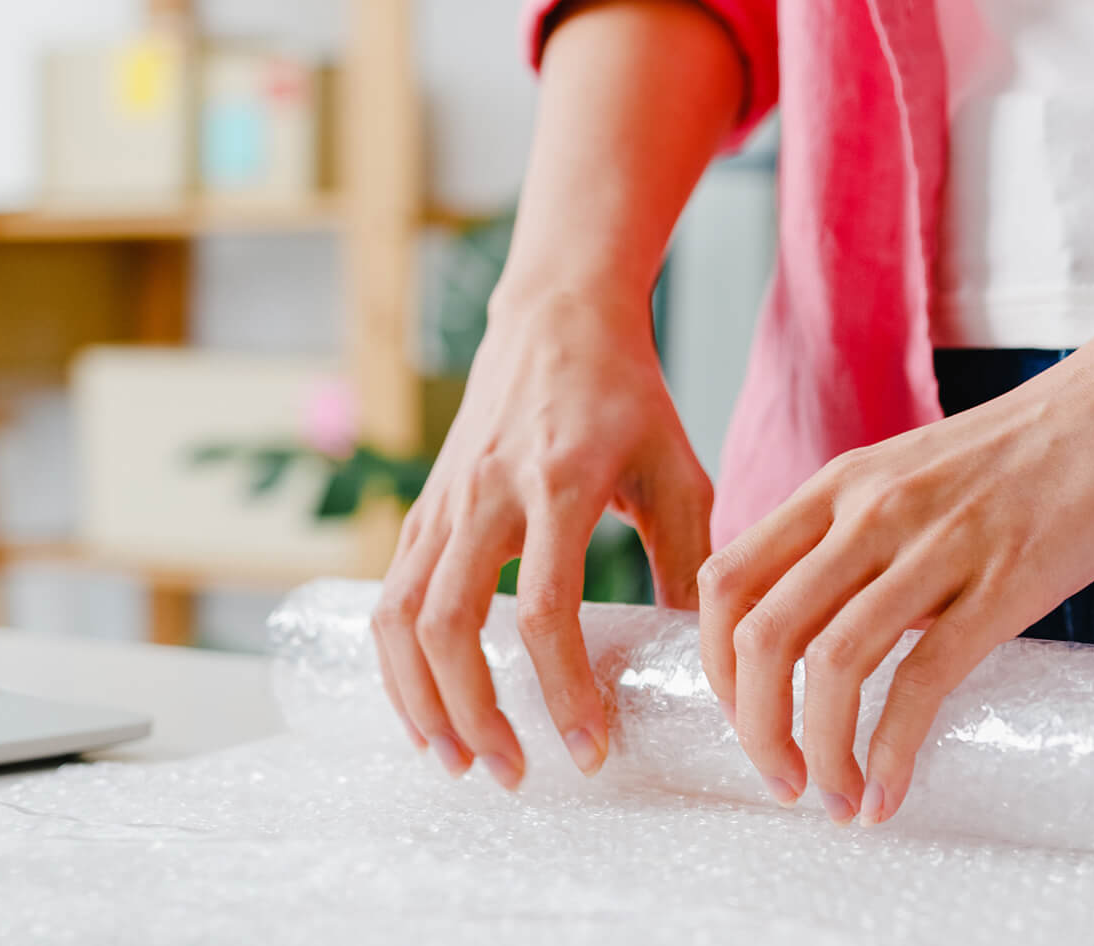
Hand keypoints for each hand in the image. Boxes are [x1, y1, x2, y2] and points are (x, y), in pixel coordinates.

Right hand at [373, 292, 712, 788]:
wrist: (558, 318)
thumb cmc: (628, 398)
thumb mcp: (679, 471)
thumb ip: (690, 562)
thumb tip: (705, 660)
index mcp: (561, 482)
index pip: (544, 610)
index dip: (562, 691)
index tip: (590, 750)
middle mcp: (488, 492)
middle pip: (449, 626)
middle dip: (474, 715)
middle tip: (514, 774)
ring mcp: (444, 499)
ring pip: (399, 617)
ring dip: (420, 701)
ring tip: (457, 761)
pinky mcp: (422, 507)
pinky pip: (389, 597)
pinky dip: (398, 664)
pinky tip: (428, 707)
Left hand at [695, 342, 1093, 825]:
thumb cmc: (1038, 447)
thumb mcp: (920, 475)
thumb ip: (868, 539)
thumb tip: (835, 628)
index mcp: (841, 484)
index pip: (726, 582)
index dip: (716, 668)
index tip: (747, 718)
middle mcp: (871, 509)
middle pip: (759, 633)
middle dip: (753, 729)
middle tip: (783, 781)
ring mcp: (937, 543)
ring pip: (828, 665)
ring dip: (817, 754)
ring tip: (836, 800)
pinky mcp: (1007, 579)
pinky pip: (922, 682)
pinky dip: (891, 753)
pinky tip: (890, 792)